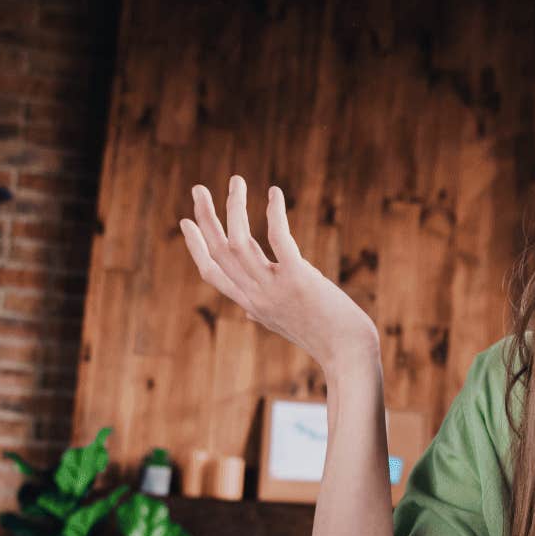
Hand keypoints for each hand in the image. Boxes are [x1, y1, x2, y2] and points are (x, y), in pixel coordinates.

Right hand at [179, 176, 378, 371]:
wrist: (348, 354)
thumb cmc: (323, 337)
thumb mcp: (284, 326)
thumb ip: (262, 313)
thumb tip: (247, 312)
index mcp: (252, 305)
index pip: (212, 273)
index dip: (197, 247)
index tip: (186, 222)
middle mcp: (256, 297)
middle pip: (220, 252)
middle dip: (206, 218)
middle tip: (198, 189)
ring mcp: (275, 289)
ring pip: (240, 242)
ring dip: (235, 208)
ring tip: (235, 181)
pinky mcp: (298, 278)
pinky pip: (278, 239)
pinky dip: (274, 213)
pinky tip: (274, 193)